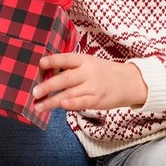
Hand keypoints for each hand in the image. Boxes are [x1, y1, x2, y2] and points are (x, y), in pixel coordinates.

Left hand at [32, 52, 146, 113]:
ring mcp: (93, 87)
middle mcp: (89, 72)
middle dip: (49, 85)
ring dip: (52, 101)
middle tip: (34, 92)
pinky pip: (82, 102)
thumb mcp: (91, 64)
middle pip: (66, 78)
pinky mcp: (97, 100)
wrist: (131, 82)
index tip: (40, 63)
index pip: (67, 59)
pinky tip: (62, 105)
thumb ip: (72, 68)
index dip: (54, 60)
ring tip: (38, 106)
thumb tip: (46, 74)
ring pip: (70, 93)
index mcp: (86, 60)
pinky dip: (72, 103)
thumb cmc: (105, 73)